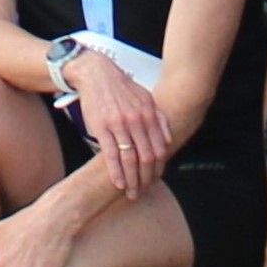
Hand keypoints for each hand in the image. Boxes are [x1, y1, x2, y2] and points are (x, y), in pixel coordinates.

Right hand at [65, 49, 169, 195]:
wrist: (97, 74)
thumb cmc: (121, 88)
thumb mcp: (146, 98)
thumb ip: (158, 118)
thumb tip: (169, 140)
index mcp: (149, 115)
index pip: (159, 149)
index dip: (158, 168)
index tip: (155, 179)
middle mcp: (137, 120)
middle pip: (146, 157)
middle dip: (146, 178)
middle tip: (143, 191)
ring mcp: (119, 124)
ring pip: (130, 158)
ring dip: (132, 179)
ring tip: (131, 192)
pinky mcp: (102, 128)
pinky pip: (111, 154)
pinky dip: (116, 171)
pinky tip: (119, 183)